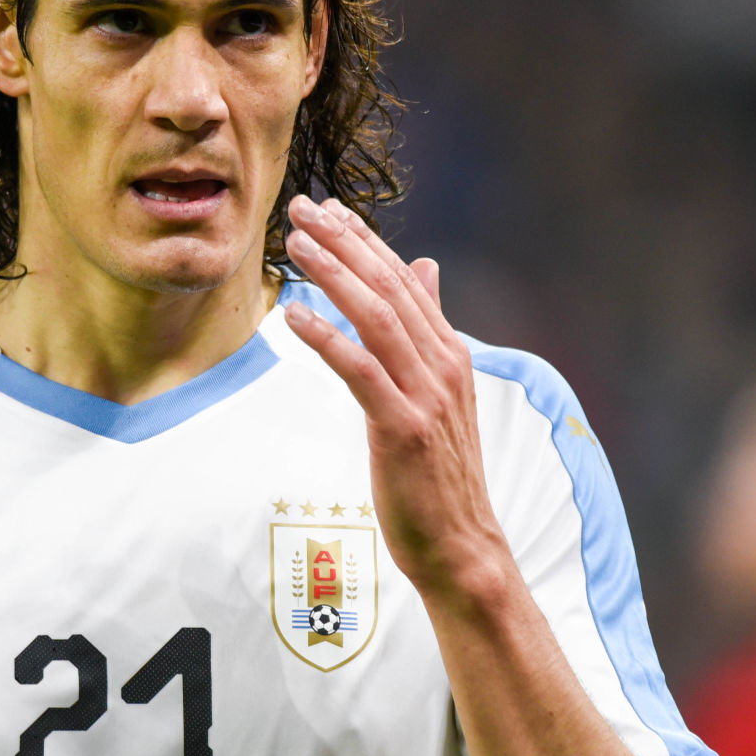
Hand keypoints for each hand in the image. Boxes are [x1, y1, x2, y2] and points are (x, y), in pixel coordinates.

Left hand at [282, 195, 510, 602]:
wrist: (461, 545)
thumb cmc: (439, 475)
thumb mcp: (438, 393)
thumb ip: (428, 331)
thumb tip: (425, 268)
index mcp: (450, 355)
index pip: (404, 282)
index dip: (365, 241)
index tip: (330, 209)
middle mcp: (443, 366)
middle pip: (389, 288)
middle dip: (343, 244)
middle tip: (301, 209)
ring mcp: (427, 397)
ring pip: (377, 319)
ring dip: (333, 276)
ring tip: (295, 246)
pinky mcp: (404, 429)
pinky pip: (361, 371)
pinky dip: (328, 338)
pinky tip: (295, 315)